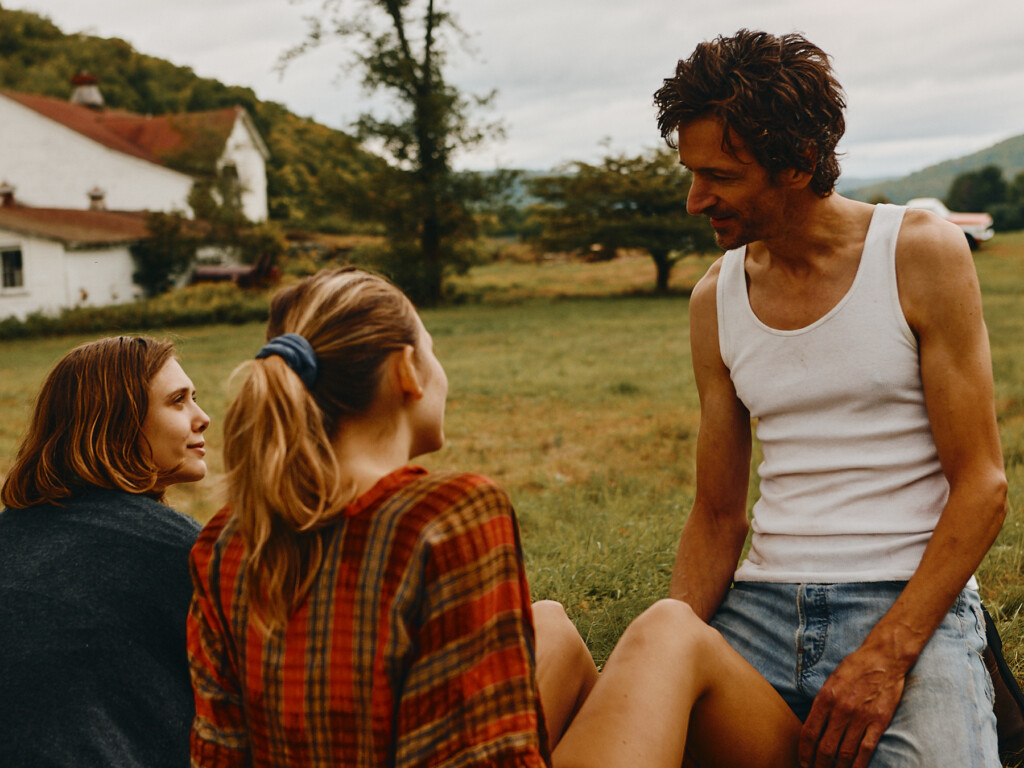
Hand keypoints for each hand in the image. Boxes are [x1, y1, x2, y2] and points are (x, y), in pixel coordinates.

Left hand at [798, 646, 905, 767]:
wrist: (883, 659)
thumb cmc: (854, 668)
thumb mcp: (830, 681)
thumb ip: (822, 703)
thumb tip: (813, 726)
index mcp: (825, 699)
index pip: (809, 733)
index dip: (804, 752)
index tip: (803, 762)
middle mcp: (841, 710)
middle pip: (825, 748)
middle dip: (819, 765)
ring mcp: (860, 718)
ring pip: (845, 753)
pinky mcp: (879, 722)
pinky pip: (866, 750)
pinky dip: (858, 766)